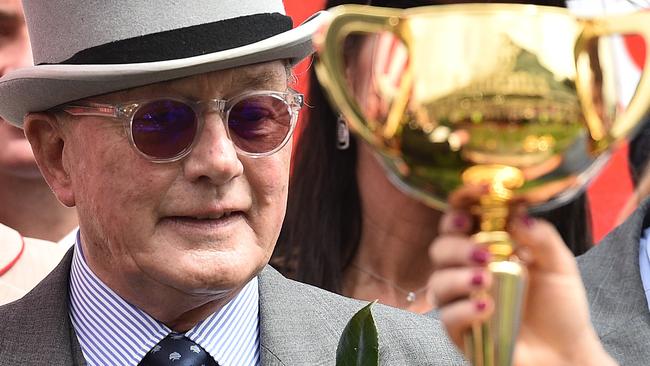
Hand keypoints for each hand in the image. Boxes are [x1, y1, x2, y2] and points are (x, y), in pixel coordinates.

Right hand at [428, 197, 615, 364]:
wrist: (564, 355)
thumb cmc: (559, 309)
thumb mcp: (560, 267)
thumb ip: (542, 238)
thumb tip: (518, 216)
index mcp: (488, 246)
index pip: (463, 217)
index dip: (464, 201)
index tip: (481, 193)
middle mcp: (468, 270)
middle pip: (440, 246)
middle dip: (456, 245)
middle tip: (483, 253)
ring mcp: (461, 300)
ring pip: (437, 280)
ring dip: (458, 278)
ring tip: (486, 281)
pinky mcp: (460, 329)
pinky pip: (447, 315)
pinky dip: (463, 309)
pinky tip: (487, 308)